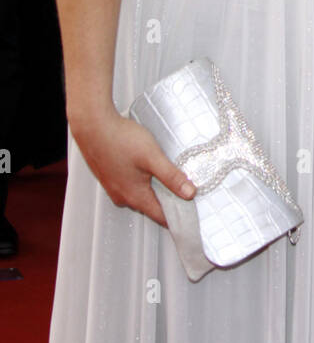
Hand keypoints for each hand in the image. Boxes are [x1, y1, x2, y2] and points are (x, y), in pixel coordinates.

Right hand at [71, 107, 195, 227]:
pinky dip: (142, 182)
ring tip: (168, 178)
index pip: (161, 217)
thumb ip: (172, 176)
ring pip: (140, 195)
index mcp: (135, 197)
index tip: (192, 212)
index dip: (178, 216)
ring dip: (155, 190)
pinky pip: (130, 186)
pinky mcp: (109, 177)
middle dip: (168, 202)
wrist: (93, 126)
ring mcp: (114, 188)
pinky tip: (146, 168)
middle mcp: (122, 197)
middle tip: (185, 192)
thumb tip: (190, 194)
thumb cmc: (121, 140)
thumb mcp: (152, 157)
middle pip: (151, 207)